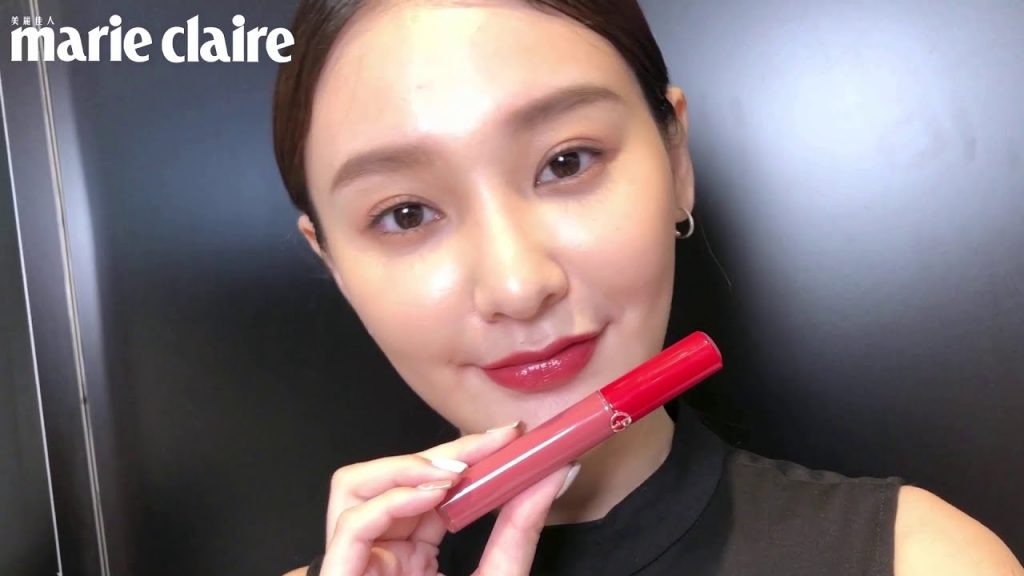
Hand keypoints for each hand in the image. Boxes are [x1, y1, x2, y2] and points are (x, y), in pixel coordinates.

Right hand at [318, 423, 575, 575]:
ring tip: (454, 470)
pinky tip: (434, 493)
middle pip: (385, 480)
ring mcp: (359, 569)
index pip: (428, 490)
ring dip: (402, 468)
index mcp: (413, 560)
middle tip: (488, 446)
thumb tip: (553, 473)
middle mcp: (381, 560)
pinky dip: (390, 499)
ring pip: (351, 490)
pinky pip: (351, 527)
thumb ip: (519, 528)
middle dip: (435, 453)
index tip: (507, 437)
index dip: (464, 454)